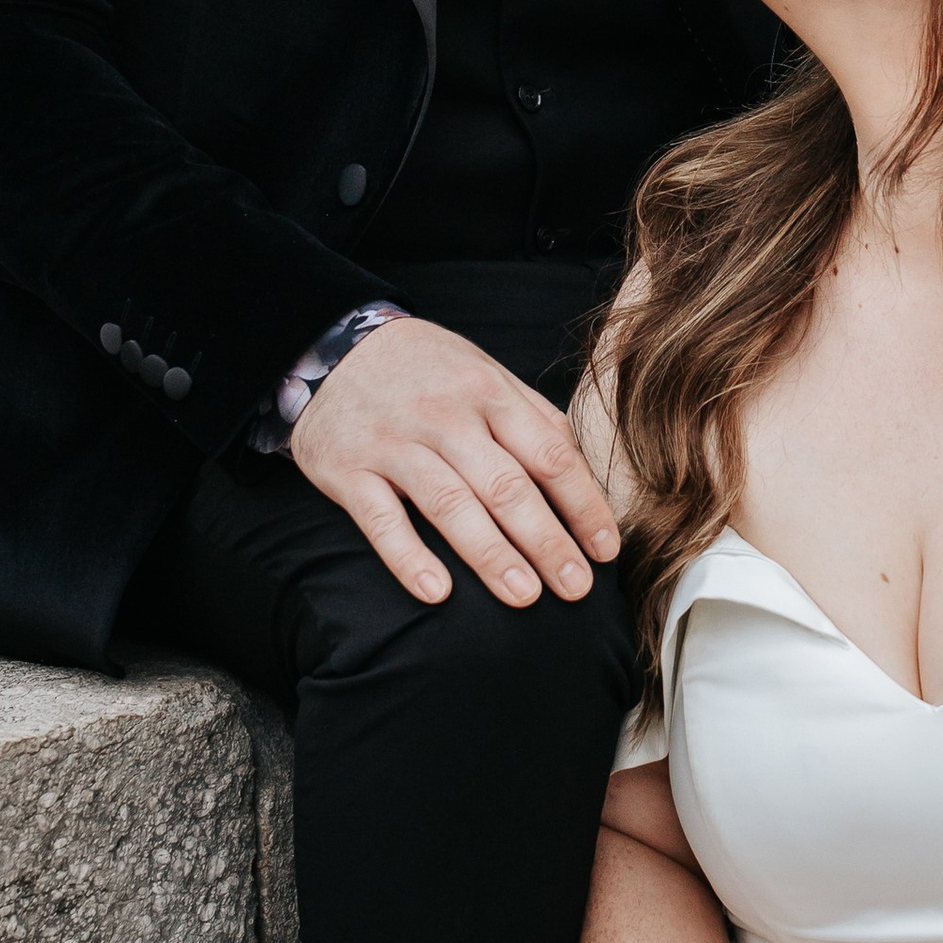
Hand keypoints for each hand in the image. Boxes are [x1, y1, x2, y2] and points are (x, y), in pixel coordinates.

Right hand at [287, 315, 621, 609]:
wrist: (336, 345)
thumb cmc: (430, 372)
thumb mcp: (486, 375)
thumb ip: (534, 421)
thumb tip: (587, 477)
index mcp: (488, 392)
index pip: (548, 455)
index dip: (581, 505)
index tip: (605, 551)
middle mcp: (444, 416)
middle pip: (505, 485)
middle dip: (546, 541)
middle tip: (576, 588)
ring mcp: (394, 442)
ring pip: (449, 503)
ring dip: (490, 555)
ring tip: (524, 597)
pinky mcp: (347, 469)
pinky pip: (380, 519)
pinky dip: (409, 557)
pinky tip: (438, 594)